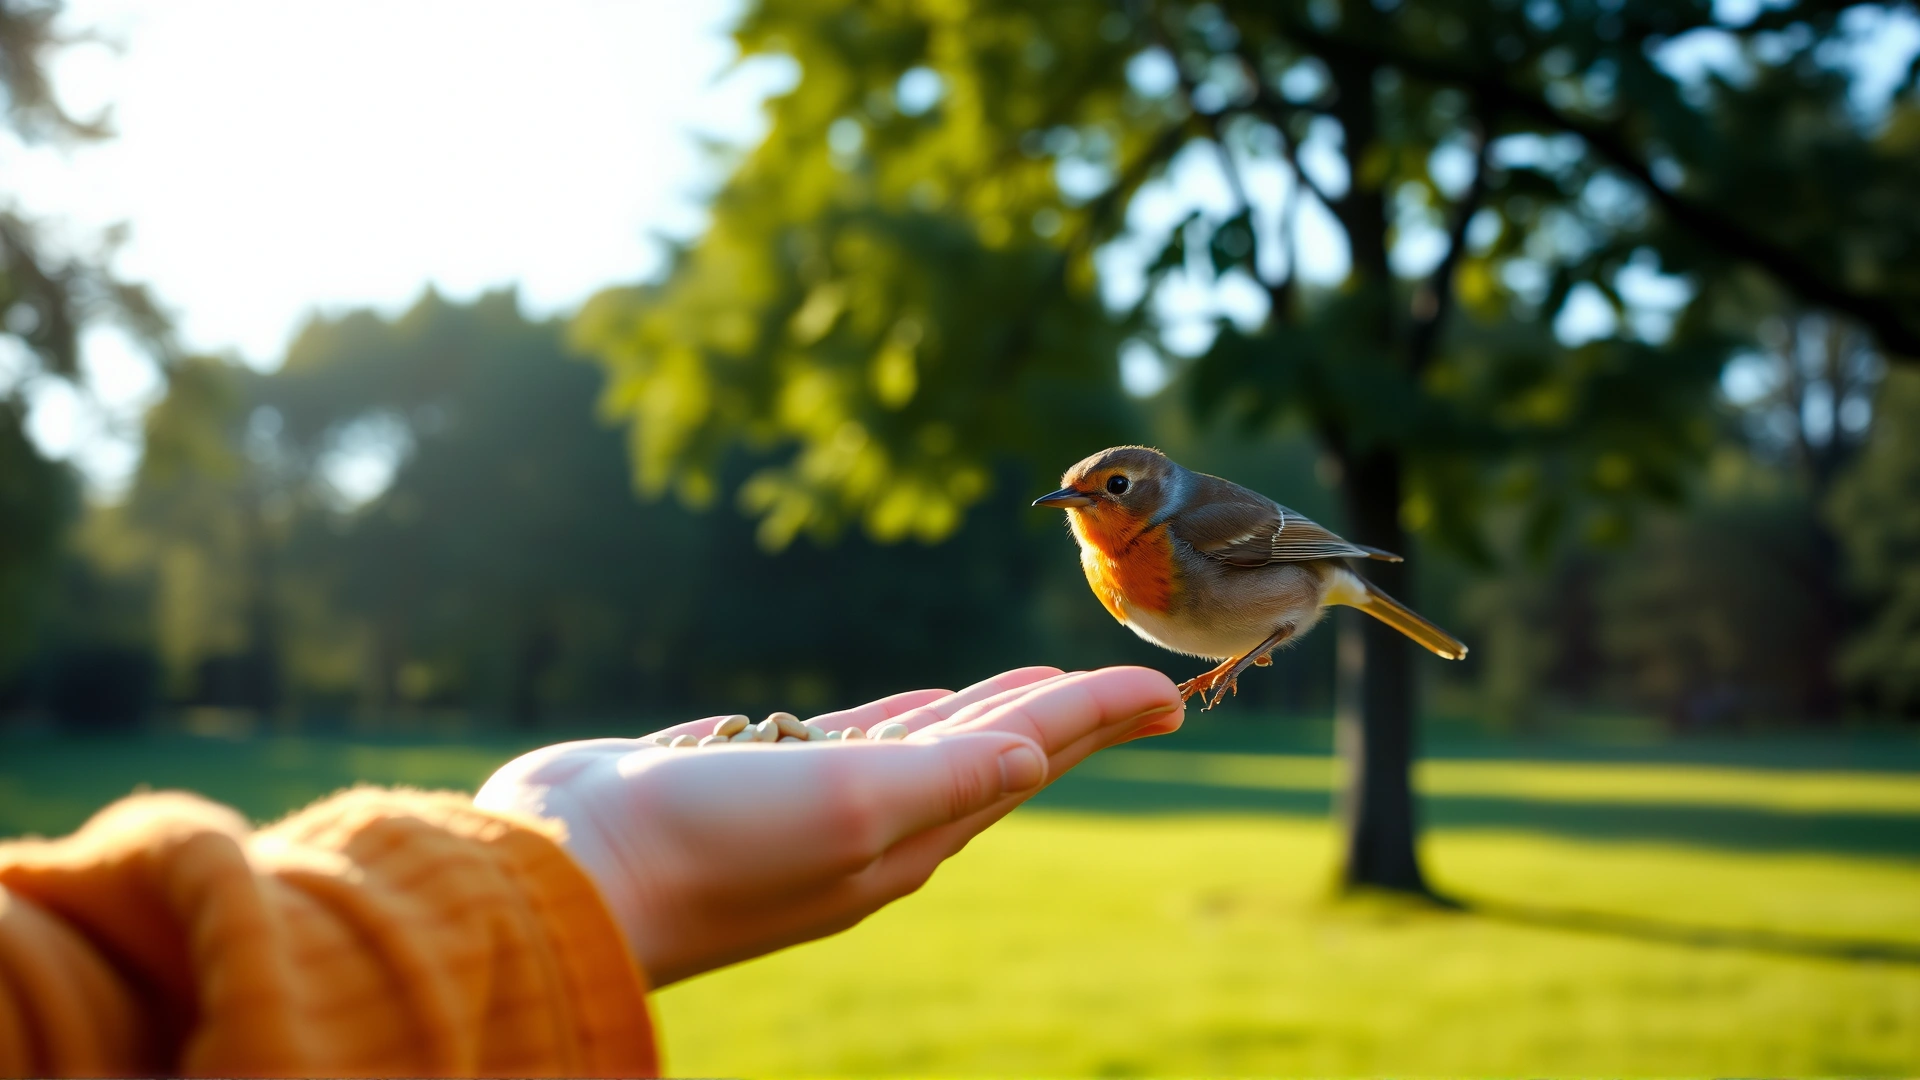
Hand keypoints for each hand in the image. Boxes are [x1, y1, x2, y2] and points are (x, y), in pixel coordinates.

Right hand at [473, 666, 1181, 986]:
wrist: (564, 875)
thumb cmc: (708, 844)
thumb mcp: (846, 806)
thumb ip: (945, 778)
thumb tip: (1038, 758)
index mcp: (912, 833)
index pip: (1032, 757)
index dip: (1102, 719)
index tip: (1170, 693)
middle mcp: (876, 824)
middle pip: (1000, 754)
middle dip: (1067, 718)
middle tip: (1131, 688)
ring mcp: (813, 806)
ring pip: (931, 747)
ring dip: (990, 713)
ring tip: (1039, 684)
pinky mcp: (753, 780)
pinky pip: (853, 743)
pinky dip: (899, 718)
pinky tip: (915, 702)